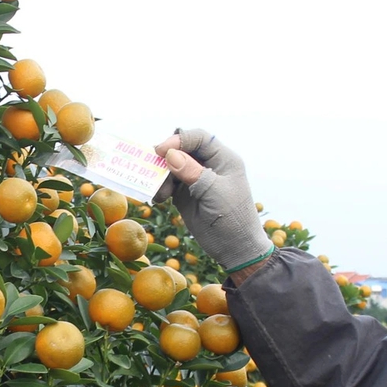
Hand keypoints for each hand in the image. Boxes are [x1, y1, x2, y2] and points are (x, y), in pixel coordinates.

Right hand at [153, 129, 273, 272]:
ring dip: (161, 177)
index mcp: (223, 159)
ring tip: (160, 194)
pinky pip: (168, 184)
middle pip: (182, 150)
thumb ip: (192, 172)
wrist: (234, 247)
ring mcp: (196, 179)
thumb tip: (170, 154)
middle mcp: (209, 165)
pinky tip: (158, 199)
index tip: (162, 150)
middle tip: (152, 169)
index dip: (180, 140)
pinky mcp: (186, 194)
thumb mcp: (213, 192)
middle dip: (166, 159)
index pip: (200, 139)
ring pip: (172, 167)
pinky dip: (161, 189)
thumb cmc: (232, 217)